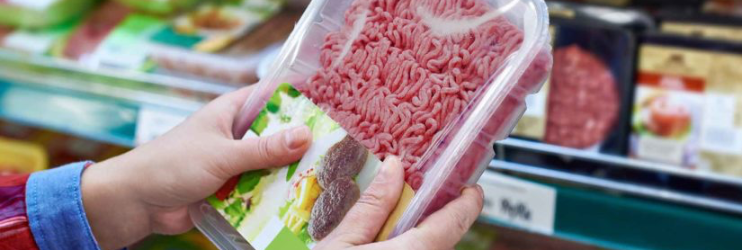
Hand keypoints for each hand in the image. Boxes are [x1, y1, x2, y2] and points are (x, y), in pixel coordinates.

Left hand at [80, 86, 312, 249]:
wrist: (135, 203)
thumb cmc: (171, 165)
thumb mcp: (222, 154)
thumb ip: (263, 149)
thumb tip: (305, 135)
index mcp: (231, 112)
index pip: (271, 97)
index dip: (299, 100)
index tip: (330, 106)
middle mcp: (235, 135)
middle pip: (277, 135)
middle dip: (301, 144)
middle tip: (336, 150)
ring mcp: (234, 163)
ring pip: (271, 165)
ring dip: (289, 174)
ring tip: (324, 179)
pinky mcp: (231, 189)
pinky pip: (260, 190)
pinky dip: (274, 197)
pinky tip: (299, 203)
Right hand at [316, 157, 483, 249]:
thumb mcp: (341, 244)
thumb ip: (372, 206)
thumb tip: (393, 168)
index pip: (455, 223)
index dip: (467, 201)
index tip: (469, 187)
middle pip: (441, 242)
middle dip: (430, 222)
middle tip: (409, 204)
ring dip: (414, 242)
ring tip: (383, 234)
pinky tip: (380, 249)